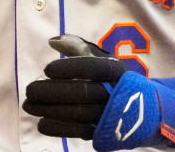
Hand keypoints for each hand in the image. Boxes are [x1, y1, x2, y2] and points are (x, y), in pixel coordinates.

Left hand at [23, 35, 174, 150]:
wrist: (145, 110)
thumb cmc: (115, 79)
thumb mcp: (102, 59)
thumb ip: (77, 47)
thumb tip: (52, 41)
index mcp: (116, 71)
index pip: (94, 67)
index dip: (69, 68)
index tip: (46, 68)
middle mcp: (116, 92)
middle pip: (82, 92)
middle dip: (51, 91)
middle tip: (29, 89)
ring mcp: (110, 114)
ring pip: (78, 113)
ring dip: (49, 110)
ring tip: (29, 104)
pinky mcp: (104, 133)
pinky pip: (79, 132)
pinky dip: (58, 128)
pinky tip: (41, 123)